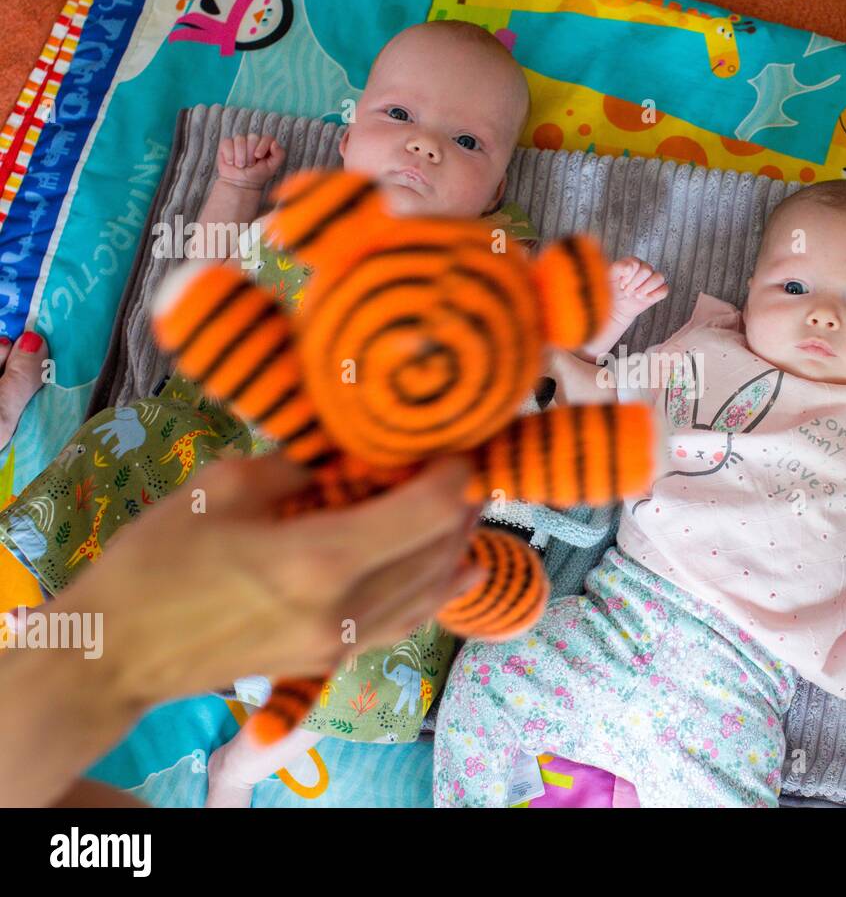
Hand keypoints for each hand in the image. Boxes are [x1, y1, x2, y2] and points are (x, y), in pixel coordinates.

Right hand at [71, 452, 483, 710]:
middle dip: (461, 505)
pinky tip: (458, 570)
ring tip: (466, 507)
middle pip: (438, 551)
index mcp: (318, 559)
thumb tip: (350, 454)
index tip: (454, 445)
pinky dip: (437, 591)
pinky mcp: (330, 661)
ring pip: (430, 592)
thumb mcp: (224, 485)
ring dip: (455, 546)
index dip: (453, 473)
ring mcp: (340, 644)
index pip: (425, 511)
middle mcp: (344, 609)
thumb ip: (302, 467)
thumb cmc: (157, 562)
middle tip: (463, 467)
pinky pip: (405, 622)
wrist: (117, 653)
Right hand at [216, 133, 284, 189]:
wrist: (241, 184)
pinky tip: (231, 163)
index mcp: (265, 145)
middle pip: (253, 137)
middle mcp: (253, 141)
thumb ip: (279, 155)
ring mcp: (240, 141)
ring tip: (241, 165)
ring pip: (240, 139)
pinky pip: (227, 143)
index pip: (267, 137)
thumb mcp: (272, 168)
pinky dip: (229, 155)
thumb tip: (274, 143)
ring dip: (240, 156)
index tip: (258, 156)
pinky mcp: (227, 144)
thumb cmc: (257, 176)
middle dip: (251, 153)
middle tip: (250, 165)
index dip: (262, 146)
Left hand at [577, 257, 668, 361]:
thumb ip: (617, 267)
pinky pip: (664, 290)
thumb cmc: (610, 291)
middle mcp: (644, 269)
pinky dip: (655, 295)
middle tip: (626, 291)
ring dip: (646, 288)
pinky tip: (645, 299)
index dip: (629, 275)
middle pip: (648, 270)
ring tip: (636, 295)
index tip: (621, 284)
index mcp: (632, 262)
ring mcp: (652, 280)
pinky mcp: (657, 292)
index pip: (636, 263)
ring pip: (659, 277)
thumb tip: (629, 267)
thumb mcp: (609, 277)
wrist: (615, 308)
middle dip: (635, 283)